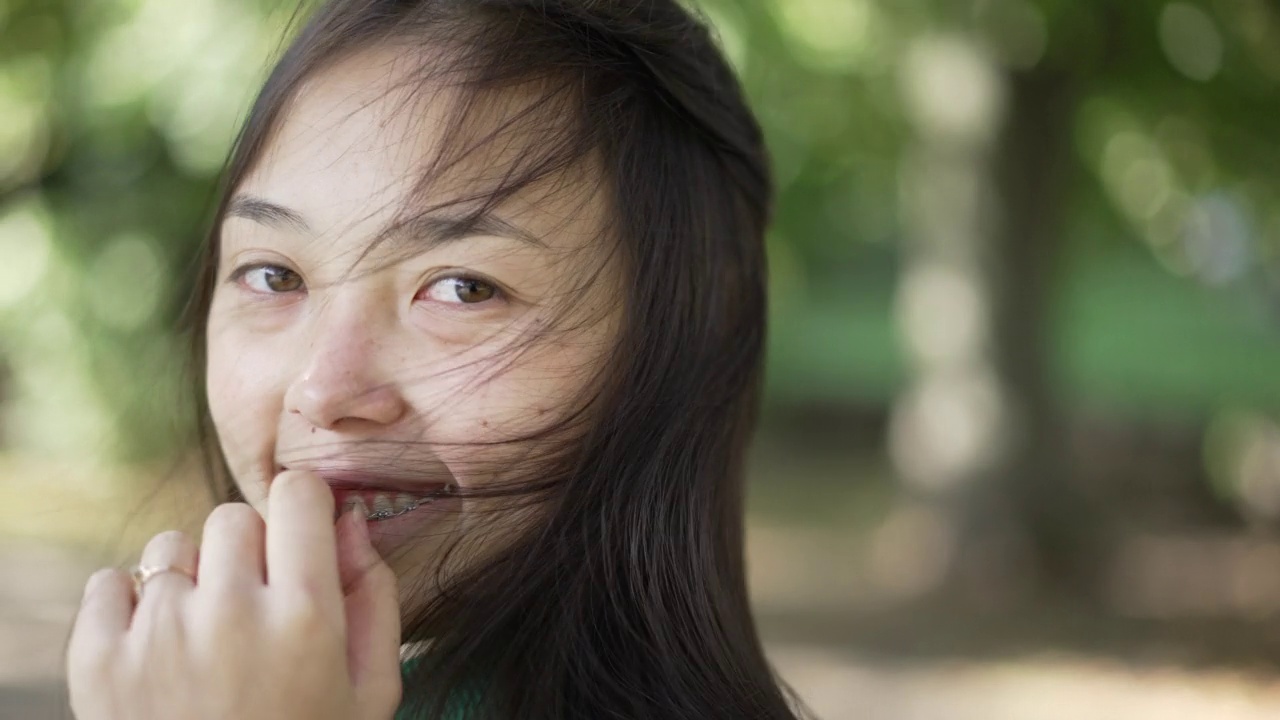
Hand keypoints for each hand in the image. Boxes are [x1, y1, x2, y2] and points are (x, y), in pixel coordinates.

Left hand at [66, 470, 402, 719]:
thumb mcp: (372, 690)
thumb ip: (374, 598)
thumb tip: (352, 521)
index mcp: (304, 616)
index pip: (298, 494)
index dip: (304, 510)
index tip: (302, 536)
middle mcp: (228, 612)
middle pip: (235, 517)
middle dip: (251, 551)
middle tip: (256, 607)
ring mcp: (157, 634)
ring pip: (172, 547)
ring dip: (192, 578)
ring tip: (205, 636)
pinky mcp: (98, 660)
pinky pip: (110, 582)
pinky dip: (131, 605)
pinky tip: (160, 648)